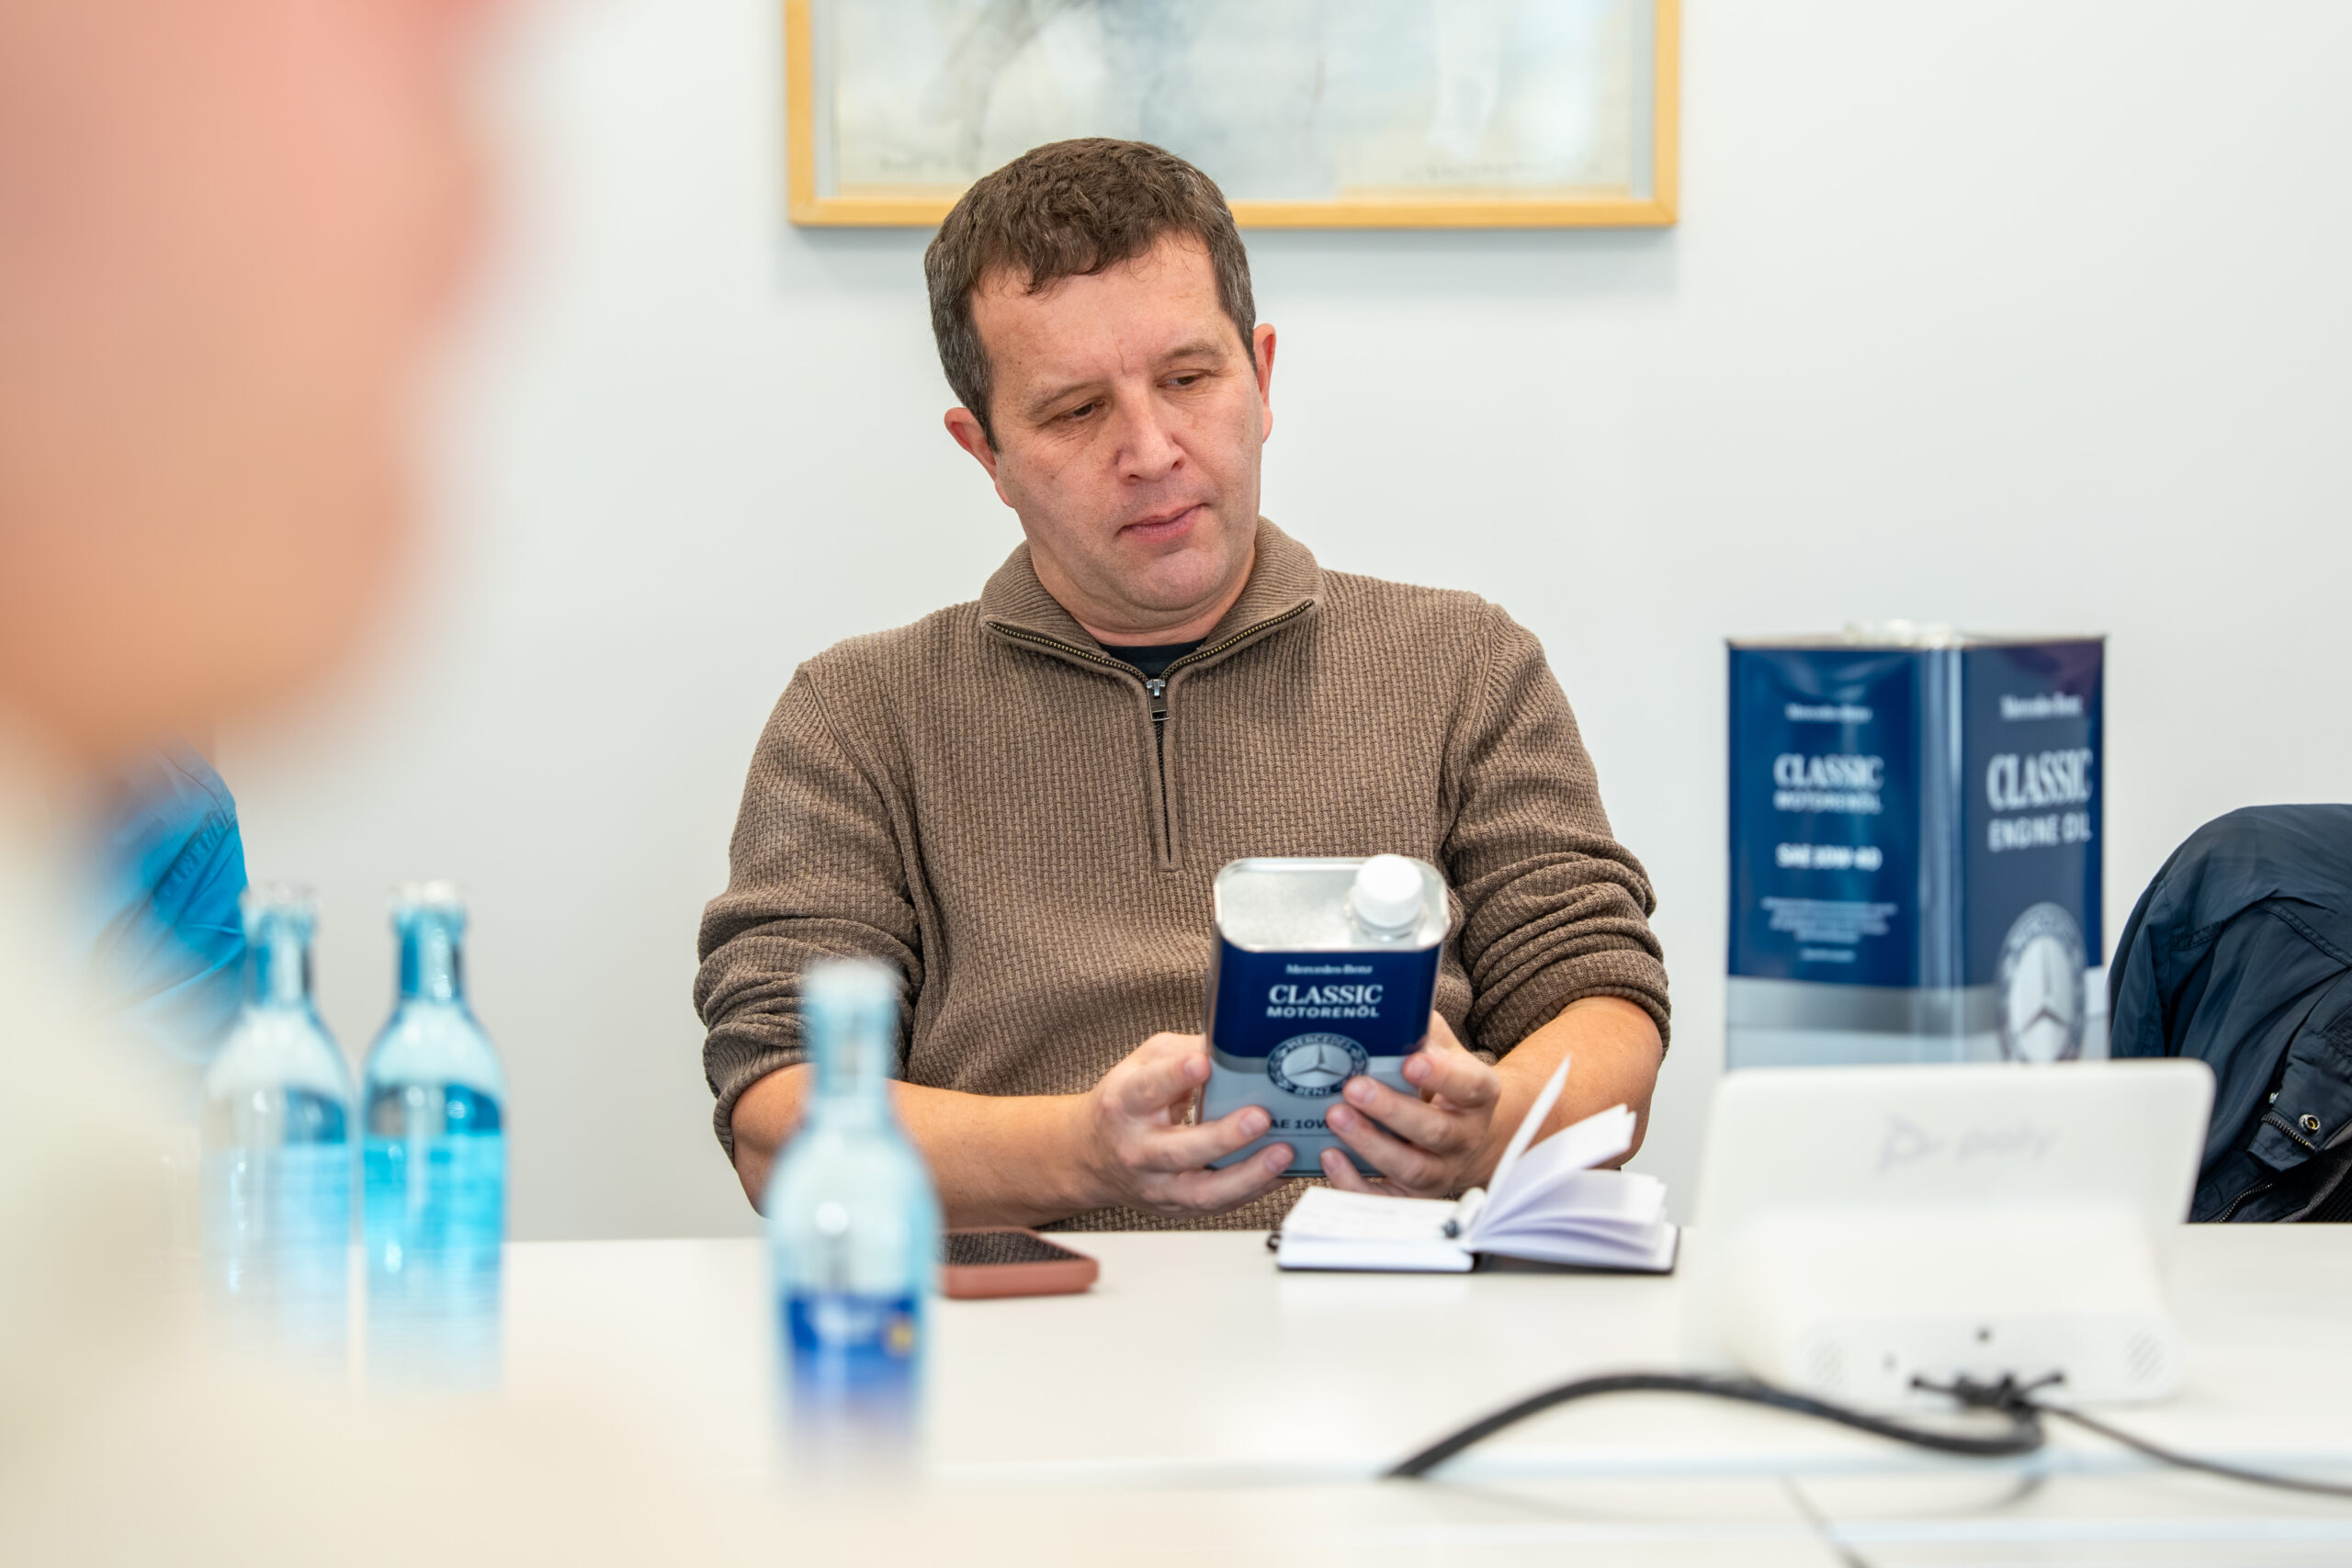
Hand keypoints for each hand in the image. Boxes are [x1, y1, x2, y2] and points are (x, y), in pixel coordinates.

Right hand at [1075, 1032, 1293, 1217]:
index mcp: (1124, 1104)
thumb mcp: (1142, 1064)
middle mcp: (1137, 1150)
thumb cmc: (1124, 1104)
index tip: (1201, 1063)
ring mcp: (1158, 1185)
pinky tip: (1281, 1173)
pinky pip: (1220, 1204)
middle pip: (1178, 1151)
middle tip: (1259, 1117)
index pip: (1147, 1089)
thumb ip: (1183, 1051)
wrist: (1092, 1156)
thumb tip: (1232, 1043)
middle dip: (1223, 1137)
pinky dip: (1254, 1189)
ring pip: (1202, 1191)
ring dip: (1247, 1175)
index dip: (1174, 1075)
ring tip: (1282, 1153)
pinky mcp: (1178, 1207)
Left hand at [1319, 1014, 1499, 1198]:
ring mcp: (1442, 1170)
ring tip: (1335, 1116)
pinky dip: (1355, 1183)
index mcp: (1478, 1095)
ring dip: (1369, 1144)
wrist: (1464, 1134)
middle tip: (1354, 1087)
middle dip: (1391, 1110)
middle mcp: (1465, 1137)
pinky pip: (1386, 1199)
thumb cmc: (1443, 1083)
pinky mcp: (1413, 1195)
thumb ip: (1423, 1029)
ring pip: (1411, 1168)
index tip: (1413, 1061)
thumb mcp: (1442, 1049)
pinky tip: (1329, 1157)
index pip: (1469, 1086)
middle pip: (1435, 1131)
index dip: (1443, 1076)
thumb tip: (1391, 1002)